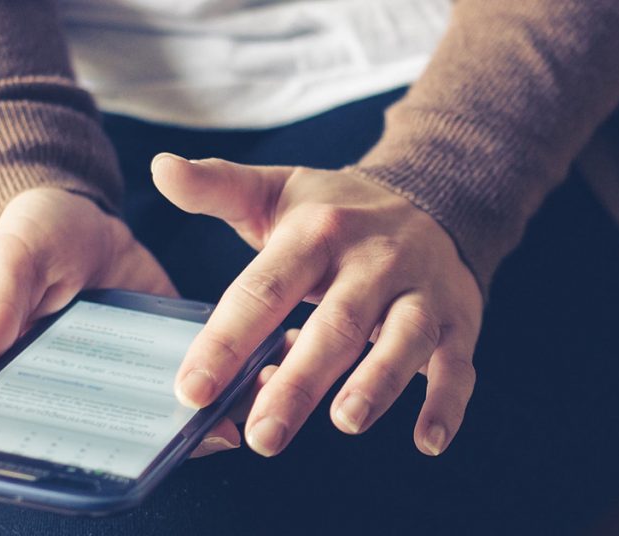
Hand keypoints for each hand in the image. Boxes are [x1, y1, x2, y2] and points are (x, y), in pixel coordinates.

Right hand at [0, 187, 237, 456]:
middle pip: (133, 429)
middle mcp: (96, 386)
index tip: (136, 458)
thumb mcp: (10, 261)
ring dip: (212, 410)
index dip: (101, 451)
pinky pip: (208, 365)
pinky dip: (236, 372)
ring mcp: (139, 366)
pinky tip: (269, 368)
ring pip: (175, 405)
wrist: (78, 211)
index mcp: (45, 379)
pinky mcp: (175, 340)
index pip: (70, 429)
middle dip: (172, 437)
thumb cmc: (30, 237)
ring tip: (249, 409)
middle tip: (213, 433)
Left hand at [153, 154, 483, 456]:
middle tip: (262, 435)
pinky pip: (457, 365)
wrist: (433, 195)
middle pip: (334, 324)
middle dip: (298, 383)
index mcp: (316, 233)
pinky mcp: (458, 320)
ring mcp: (419, 291)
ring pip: (403, 339)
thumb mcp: (275, 191)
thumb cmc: (336, 210)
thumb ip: (216, 186)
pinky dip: (447, 402)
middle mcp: (371, 261)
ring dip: (377, 383)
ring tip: (345, 422)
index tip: (192, 390)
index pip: (264, 289)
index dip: (226, 341)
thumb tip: (160, 166)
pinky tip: (428, 440)